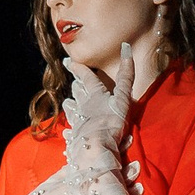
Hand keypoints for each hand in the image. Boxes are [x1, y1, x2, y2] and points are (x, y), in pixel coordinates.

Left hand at [62, 52, 129, 173]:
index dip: (78, 67)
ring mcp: (77, 122)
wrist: (96, 148)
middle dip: (76, 86)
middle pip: (77, 93)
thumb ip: (126, 75)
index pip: (85, 77)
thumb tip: (126, 47)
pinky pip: (70, 130)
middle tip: (74, 81)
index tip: (68, 61)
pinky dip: (70, 129)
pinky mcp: (75, 137)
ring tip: (69, 103)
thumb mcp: (122, 97)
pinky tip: (68, 131)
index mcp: (94, 95)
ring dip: (70, 105)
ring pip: (71, 110)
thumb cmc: (111, 122)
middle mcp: (83, 106)